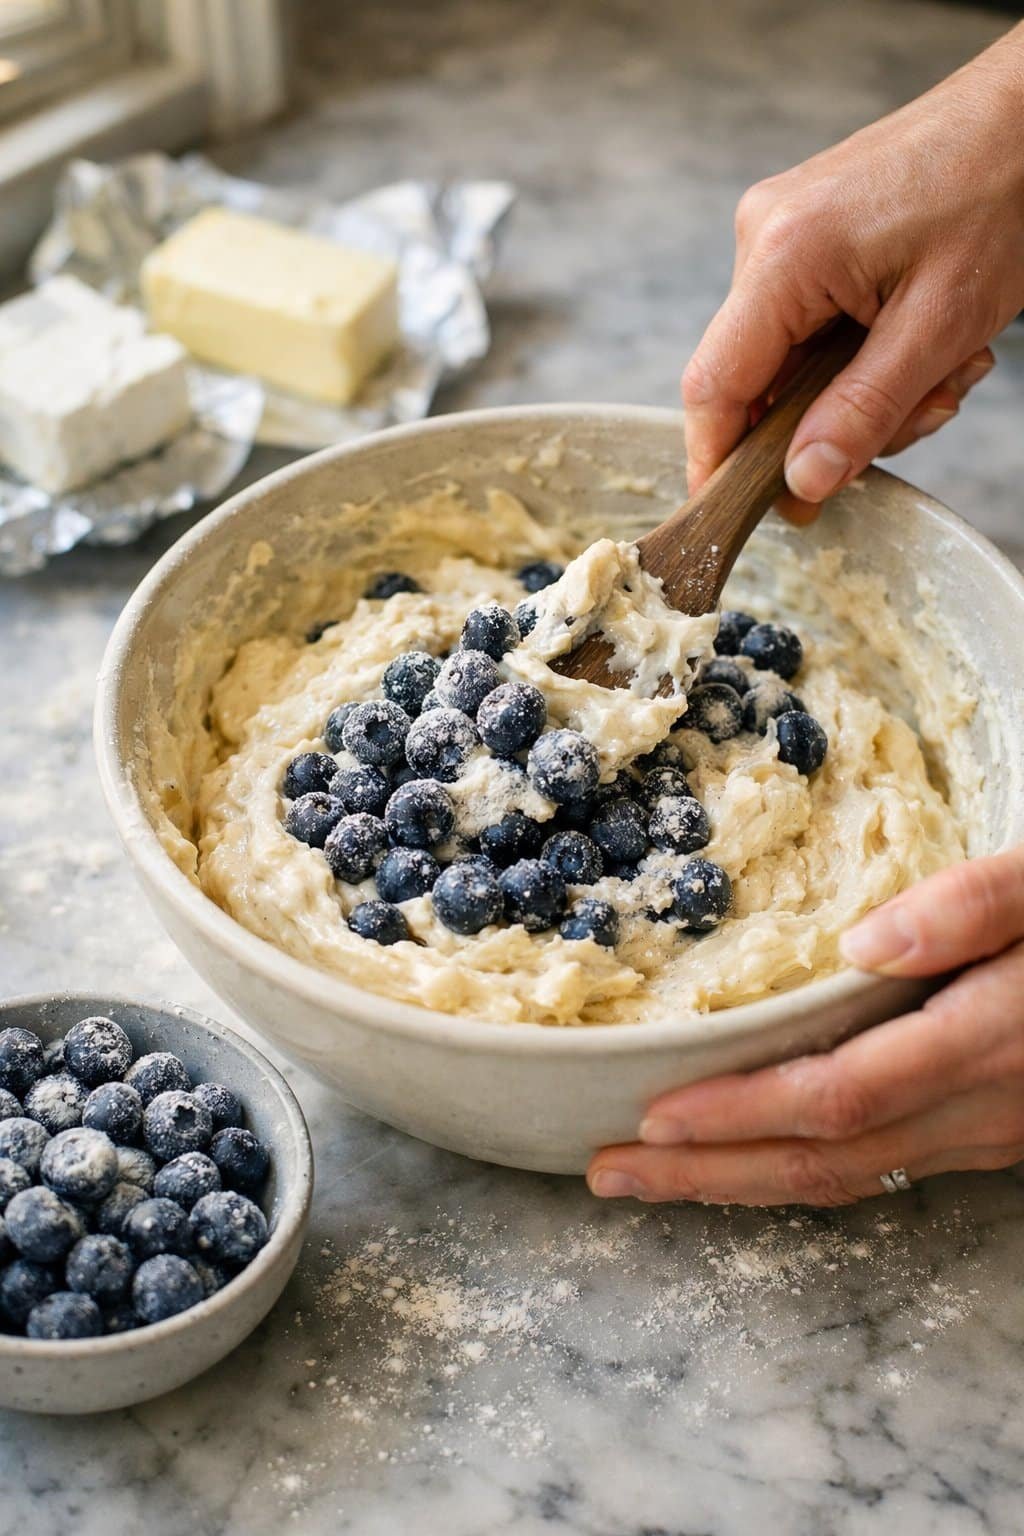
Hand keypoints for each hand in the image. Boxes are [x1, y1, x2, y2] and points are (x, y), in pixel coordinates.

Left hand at [587, 847, 1023, 1205]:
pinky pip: (880, 1166)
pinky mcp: (994, 1132)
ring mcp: (992, 1132)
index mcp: (988, 1038)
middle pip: (825, 1160)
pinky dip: (801, 1168)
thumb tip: (866, 943)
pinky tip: (752, 1158)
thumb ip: (978, 902)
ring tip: (653, 1175)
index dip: (740, 1114)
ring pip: (850, 1177)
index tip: (650, 1116)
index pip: (837, 1095)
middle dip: (709, 1175)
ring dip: (742, 1183)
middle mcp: (984, 1106)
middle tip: (609, 1175)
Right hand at [683, 24, 1023, 523]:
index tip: (737, 517)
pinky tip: (926, 338)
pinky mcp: (807, 233)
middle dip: (834, 422)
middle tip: (920, 416)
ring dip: (866, 389)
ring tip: (946, 367)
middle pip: (759, 380)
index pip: (715, 387)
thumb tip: (802, 483)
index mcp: (783, 255)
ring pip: (795, 360)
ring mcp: (781, 231)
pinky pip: (813, 326)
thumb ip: (863, 412)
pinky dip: (866, 352)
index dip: (720, 463)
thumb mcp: (940, 327)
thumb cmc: (1003, 190)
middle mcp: (764, 237)